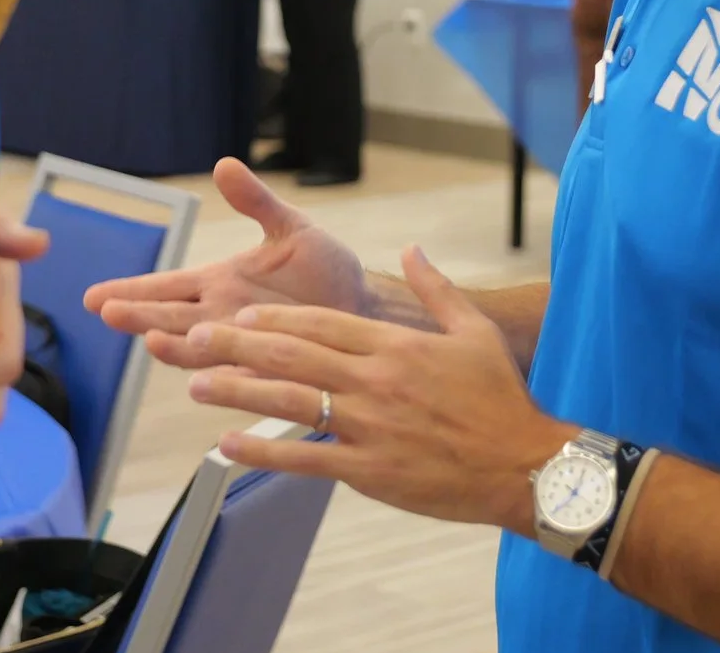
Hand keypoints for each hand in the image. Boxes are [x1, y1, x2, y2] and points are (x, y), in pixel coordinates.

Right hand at [84, 159, 368, 368]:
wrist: (365, 306)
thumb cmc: (325, 269)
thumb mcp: (289, 227)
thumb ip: (256, 201)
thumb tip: (224, 165)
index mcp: (219, 282)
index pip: (165, 288)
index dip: (131, 291)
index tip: (93, 297)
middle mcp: (222, 316)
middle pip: (170, 319)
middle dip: (139, 316)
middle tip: (108, 312)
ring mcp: (244, 343)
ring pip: (198, 350)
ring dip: (175, 347)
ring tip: (152, 339)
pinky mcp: (271, 366)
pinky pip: (242, 373)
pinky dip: (223, 374)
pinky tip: (206, 378)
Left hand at [182, 247, 572, 530]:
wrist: (525, 465)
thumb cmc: (502, 398)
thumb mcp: (475, 331)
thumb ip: (437, 289)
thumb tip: (413, 250)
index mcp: (396, 344)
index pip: (323, 322)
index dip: (276, 316)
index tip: (242, 312)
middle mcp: (375, 380)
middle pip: (293, 353)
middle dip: (238, 343)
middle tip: (194, 337)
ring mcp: (369, 425)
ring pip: (290, 401)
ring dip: (238, 391)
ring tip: (197, 386)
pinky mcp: (369, 469)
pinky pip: (305, 457)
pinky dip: (263, 451)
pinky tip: (229, 445)